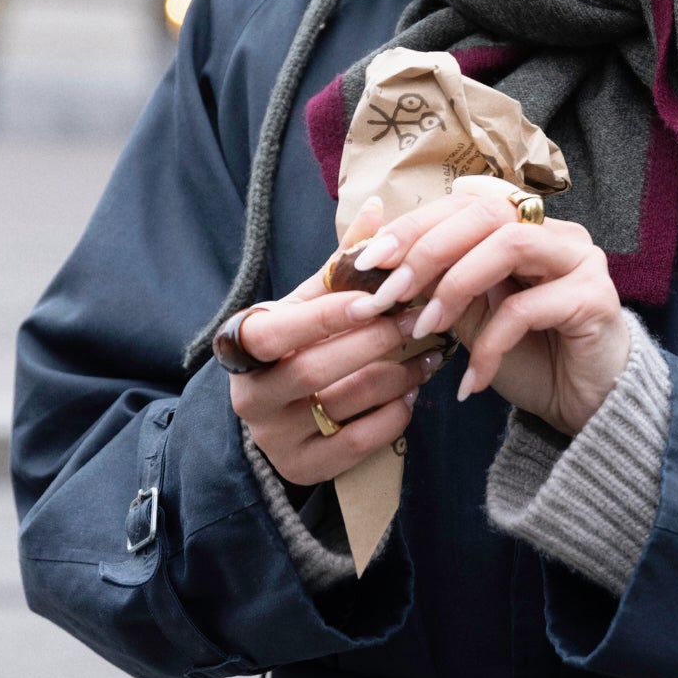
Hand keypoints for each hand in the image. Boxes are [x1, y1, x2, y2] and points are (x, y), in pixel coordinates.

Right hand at [226, 198, 449, 486]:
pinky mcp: (301, 468)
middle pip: (312, 370)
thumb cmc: (301, 344)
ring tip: (432, 353)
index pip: (278, 331)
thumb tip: (377, 208)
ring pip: (342, 404)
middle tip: (417, 319)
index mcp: (245, 345)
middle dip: (372, 343)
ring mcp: (273, 437)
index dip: (325, 316)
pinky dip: (393, 415)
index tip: (373, 299)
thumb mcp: (310, 304)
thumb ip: (342, 263)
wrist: (280, 417)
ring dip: (396, 376)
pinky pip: (357, 443)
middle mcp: (250, 394)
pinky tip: (413, 393)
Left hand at [345, 183, 631, 435]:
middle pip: (486, 213)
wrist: (585, 407)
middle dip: (428, 250)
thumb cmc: (528, 357)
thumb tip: (378, 267)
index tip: (366, 263)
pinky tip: (472, 379)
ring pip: (510, 245)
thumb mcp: (470, 317)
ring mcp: (581, 260)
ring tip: (426, 327)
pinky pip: (528, 308)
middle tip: (389, 295)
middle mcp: (556, 232)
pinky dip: (490, 344)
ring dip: (456, 285)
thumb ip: (439, 285)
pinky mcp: (595, 298)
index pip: (464, 205)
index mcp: (524, 226)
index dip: (412, 227)